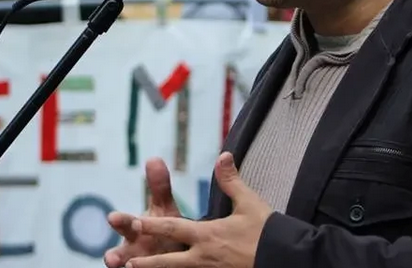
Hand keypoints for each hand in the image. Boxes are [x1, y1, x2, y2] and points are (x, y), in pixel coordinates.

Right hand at [103, 157, 183, 267]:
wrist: (175, 253)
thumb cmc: (165, 229)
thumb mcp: (164, 208)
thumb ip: (159, 187)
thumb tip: (153, 158)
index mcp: (135, 229)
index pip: (125, 223)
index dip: (121, 221)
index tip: (113, 217)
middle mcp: (132, 250)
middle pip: (121, 254)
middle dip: (115, 255)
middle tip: (111, 258)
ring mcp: (138, 265)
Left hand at [125, 151, 272, 267]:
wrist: (284, 258)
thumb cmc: (266, 230)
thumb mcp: (249, 202)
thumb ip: (231, 180)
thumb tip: (223, 155)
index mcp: (208, 235)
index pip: (174, 227)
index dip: (153, 225)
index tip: (135, 222)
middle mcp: (204, 256)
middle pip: (169, 261)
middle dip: (147, 262)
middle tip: (128, 261)